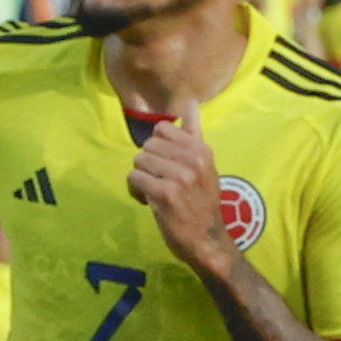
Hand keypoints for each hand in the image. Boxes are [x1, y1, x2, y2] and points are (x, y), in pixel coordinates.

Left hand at [127, 105, 231, 272]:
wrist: (206, 238)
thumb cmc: (201, 200)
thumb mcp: (204, 164)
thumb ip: (194, 133)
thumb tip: (191, 102)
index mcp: (201, 150)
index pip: (162, 129)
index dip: (157, 148)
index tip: (166, 164)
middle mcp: (193, 160)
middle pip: (147, 146)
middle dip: (147, 164)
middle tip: (159, 181)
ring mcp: (180, 176)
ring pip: (139, 161)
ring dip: (141, 179)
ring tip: (155, 192)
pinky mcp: (165, 194)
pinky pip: (134, 179)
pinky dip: (136, 191)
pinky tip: (148, 201)